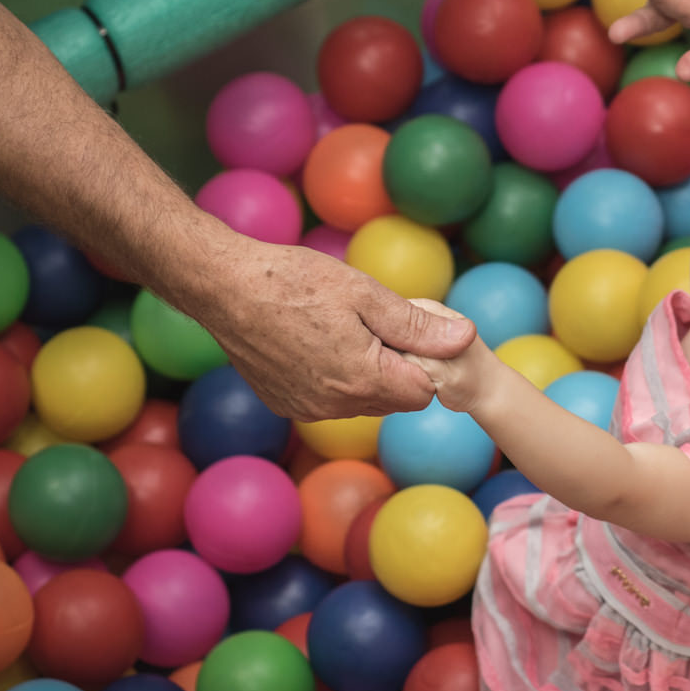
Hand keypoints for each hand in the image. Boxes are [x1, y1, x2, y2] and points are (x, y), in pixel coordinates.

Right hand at [192, 239, 476, 420]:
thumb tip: (466, 338)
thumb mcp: (366, 295)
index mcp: (362, 380)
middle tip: (375, 325)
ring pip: (362, 402)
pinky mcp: (285, 404)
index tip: (407, 331)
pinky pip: (329, 401)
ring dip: (366, 375)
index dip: (424, 362)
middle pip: (395, 401)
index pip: (424, 393)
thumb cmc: (294, 282)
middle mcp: (335, 406)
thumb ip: (417, 326)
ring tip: (343, 330)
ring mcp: (307, 408)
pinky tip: (316, 343)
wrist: (223, 287)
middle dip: (398, 369)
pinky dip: (334, 378)